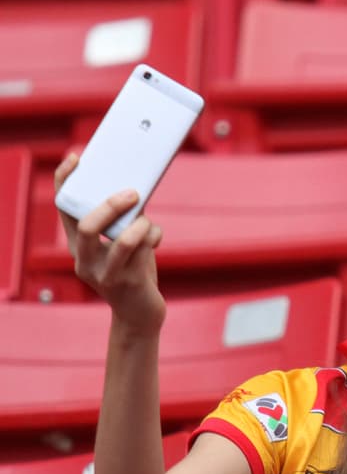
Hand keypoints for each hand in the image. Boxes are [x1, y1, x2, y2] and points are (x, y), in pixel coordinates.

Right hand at [54, 153, 165, 334]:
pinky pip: (145, 250)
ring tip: (147, 221)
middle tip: (133, 192)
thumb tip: (137, 188)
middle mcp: (85, 261)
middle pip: (87, 226)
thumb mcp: (122, 246)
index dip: (65, 182)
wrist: (140, 314)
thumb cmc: (133, 272)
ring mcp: (106, 274)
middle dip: (111, 205)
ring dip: (142, 225)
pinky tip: (156, 236)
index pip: (64, 210)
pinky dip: (153, 235)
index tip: (76, 158)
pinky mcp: (130, 283)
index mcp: (77, 247)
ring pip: (124, 240)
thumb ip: (123, 222)